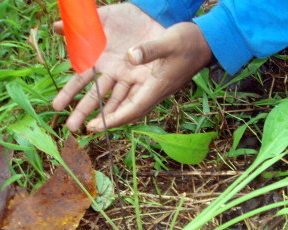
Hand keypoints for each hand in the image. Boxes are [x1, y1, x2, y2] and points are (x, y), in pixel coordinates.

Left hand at [53, 3, 211, 132]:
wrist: (202, 42)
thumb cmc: (188, 43)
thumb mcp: (169, 42)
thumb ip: (150, 50)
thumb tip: (131, 56)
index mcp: (157, 86)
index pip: (133, 109)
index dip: (115, 119)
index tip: (98, 126)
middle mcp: (151, 89)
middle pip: (124, 110)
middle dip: (105, 120)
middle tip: (85, 128)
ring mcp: (148, 85)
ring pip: (122, 101)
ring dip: (104, 110)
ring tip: (85, 118)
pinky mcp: (146, 78)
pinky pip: (126, 92)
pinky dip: (112, 98)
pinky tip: (100, 98)